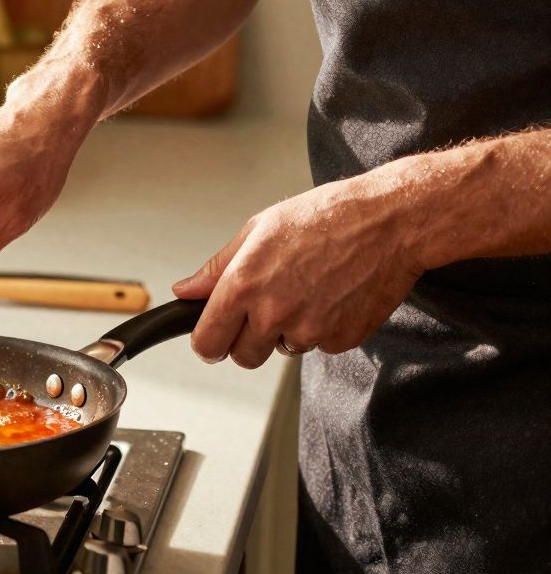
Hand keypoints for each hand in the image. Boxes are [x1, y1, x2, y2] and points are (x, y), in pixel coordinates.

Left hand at [172, 173, 425, 366]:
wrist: (389, 222)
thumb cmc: (325, 217)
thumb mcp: (258, 230)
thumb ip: (216, 269)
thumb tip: (185, 291)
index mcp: (244, 286)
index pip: (207, 342)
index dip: (208, 342)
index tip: (213, 338)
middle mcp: (274, 313)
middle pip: (243, 357)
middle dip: (247, 340)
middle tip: (265, 308)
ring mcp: (310, 331)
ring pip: (283, 350)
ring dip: (287, 331)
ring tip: (306, 289)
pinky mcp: (341, 340)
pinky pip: (319, 346)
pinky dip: (322, 328)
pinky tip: (332, 295)